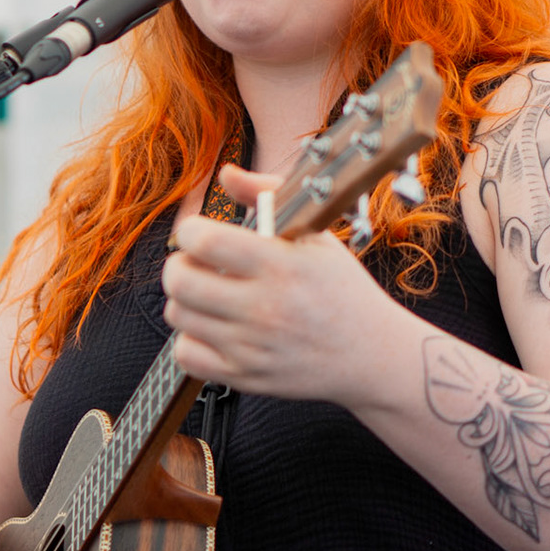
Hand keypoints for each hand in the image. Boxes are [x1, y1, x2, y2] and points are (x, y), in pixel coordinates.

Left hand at [161, 164, 400, 404]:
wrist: (371, 354)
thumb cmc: (342, 290)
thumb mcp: (315, 235)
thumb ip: (267, 196)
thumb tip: (227, 174)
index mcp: (281, 266)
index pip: (205, 241)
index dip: (191, 231)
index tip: (200, 233)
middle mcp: (264, 308)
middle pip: (180, 280)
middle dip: (180, 264)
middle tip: (197, 263)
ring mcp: (252, 346)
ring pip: (178, 315)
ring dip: (186, 300)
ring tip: (210, 295)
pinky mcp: (245, 377)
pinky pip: (186, 355)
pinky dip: (191, 338)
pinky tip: (213, 327)